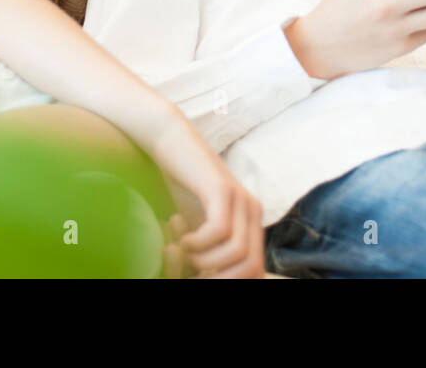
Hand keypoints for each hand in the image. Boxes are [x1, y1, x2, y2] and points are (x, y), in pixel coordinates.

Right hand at [150, 117, 264, 277]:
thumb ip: (210, 252)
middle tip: (191, 274)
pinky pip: (219, 231)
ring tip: (183, 251)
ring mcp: (240, 198)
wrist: (169, 142)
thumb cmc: (179, 188)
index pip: (256, 272)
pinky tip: (181, 236)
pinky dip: (196, 243)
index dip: (229, 283)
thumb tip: (209, 279)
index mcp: (251, 223)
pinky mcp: (221, 188)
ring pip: (237, 253)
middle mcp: (252, 211)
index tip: (199, 279)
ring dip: (204, 262)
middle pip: (251, 268)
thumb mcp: (197, 227)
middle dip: (219, 280)